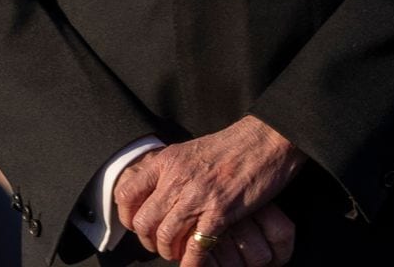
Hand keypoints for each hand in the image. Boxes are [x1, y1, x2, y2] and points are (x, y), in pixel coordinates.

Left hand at [115, 116, 305, 264]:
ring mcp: (197, 196)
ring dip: (169, 252)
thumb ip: (172, 170)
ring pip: (166, 237)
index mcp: (167, 161)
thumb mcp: (191, 150)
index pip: (127, 195)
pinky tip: (192, 266)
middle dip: (149, 240)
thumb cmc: (233, 145)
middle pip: (144, 222)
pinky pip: (196, 247)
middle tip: (160, 244)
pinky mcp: (220, 212)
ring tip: (177, 253)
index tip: (138, 225)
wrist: (267, 139)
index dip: (128, 216)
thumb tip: (158, 194)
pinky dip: (191, 263)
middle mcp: (176, 178)